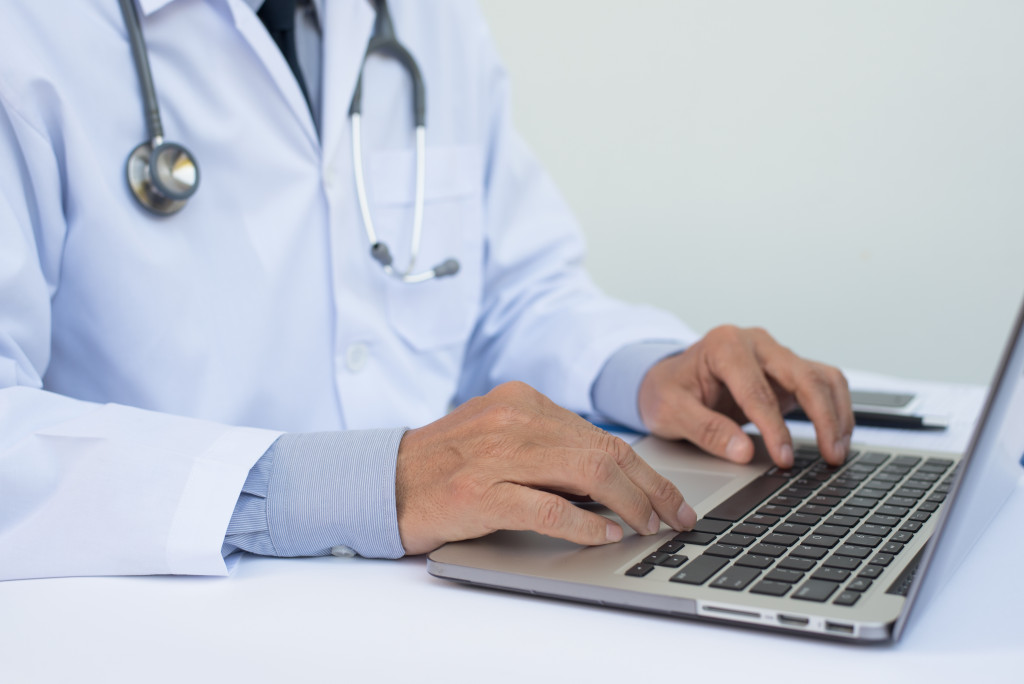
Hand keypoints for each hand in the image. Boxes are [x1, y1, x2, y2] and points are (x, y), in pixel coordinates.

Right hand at [395, 381, 697, 554]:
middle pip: (604, 452)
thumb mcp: (500, 439)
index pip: (600, 436)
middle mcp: (514, 420)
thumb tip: (611, 481)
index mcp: (522, 402)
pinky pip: (549, 507)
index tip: (668, 496)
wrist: (382, 480)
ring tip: (649, 527)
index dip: (644, 470)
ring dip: (629, 504)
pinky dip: (585, 524)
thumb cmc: (445, 465)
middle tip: (675, 517)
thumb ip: (549, 449)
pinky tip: (606, 536)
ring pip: (587, 473)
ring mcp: (497, 454)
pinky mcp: (481, 492)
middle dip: (650, 488)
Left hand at [638, 326, 853, 467]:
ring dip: (836, 414)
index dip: (774, 427)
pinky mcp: (787, 371)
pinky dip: (836, 409)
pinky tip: (836, 438)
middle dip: (822, 418)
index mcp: (724, 345)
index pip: (757, 389)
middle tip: (829, 457)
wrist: (667, 379)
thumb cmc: (666, 391)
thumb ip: (705, 429)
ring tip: (837, 452)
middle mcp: (756, 343)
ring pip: (822, 377)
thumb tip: (743, 452)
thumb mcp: (670, 411)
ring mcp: (775, 354)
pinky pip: (823, 384)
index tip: (784, 459)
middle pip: (802, 375)